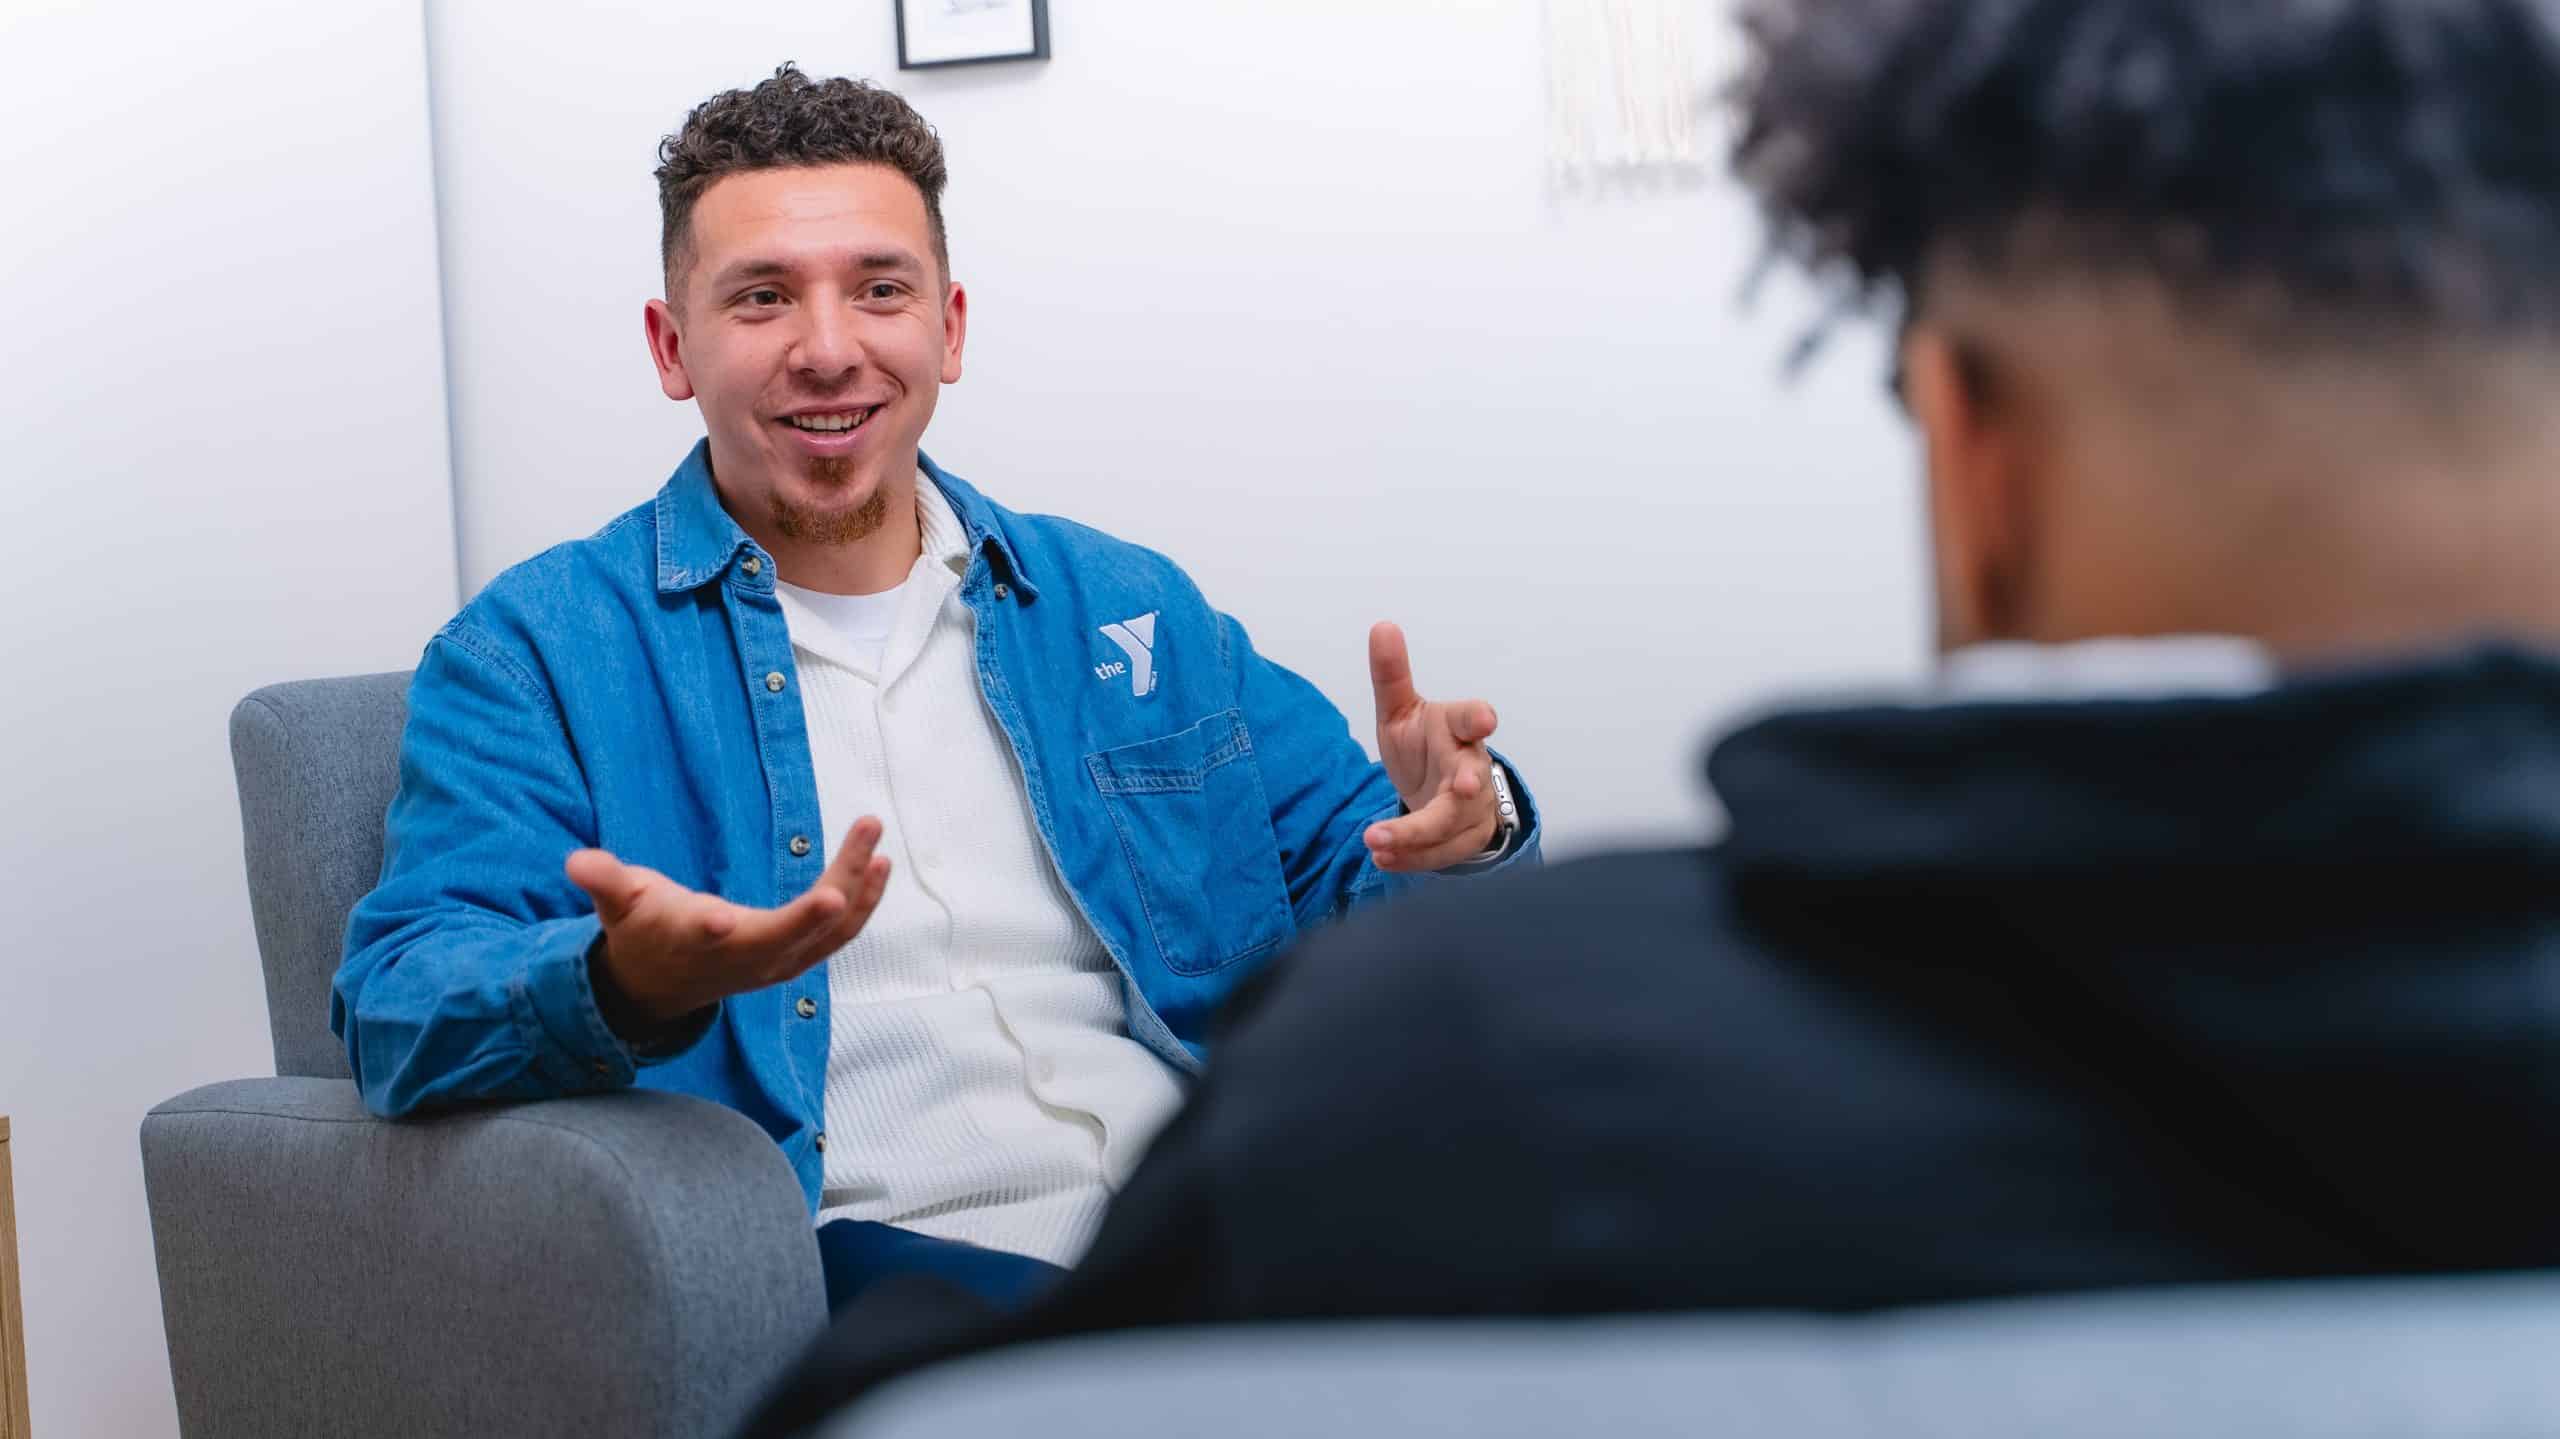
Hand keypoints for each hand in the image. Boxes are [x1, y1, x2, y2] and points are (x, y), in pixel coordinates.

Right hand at [565, 818, 891, 1024]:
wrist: (658, 987)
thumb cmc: (641, 932)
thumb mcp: (618, 904)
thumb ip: (603, 881)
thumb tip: (576, 862)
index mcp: (702, 941)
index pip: (722, 937)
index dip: (738, 927)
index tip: (759, 911)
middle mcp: (746, 958)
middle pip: (794, 936)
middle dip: (828, 904)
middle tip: (860, 861)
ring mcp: (776, 963)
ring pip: (829, 934)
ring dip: (859, 892)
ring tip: (876, 846)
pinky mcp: (795, 957)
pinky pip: (838, 935)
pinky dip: (862, 903)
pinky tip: (879, 864)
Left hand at [1363, 621, 1503, 872]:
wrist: (1438, 790)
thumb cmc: (1424, 743)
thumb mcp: (1402, 710)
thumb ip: (1391, 675)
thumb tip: (1382, 626)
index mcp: (1458, 729)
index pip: (1472, 718)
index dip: (1479, 718)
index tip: (1486, 718)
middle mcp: (1472, 768)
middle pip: (1471, 779)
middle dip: (1467, 786)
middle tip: (1460, 788)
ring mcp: (1472, 807)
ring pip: (1451, 825)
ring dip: (1416, 836)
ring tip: (1376, 841)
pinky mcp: (1462, 839)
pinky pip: (1440, 854)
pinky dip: (1410, 858)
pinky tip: (1382, 857)